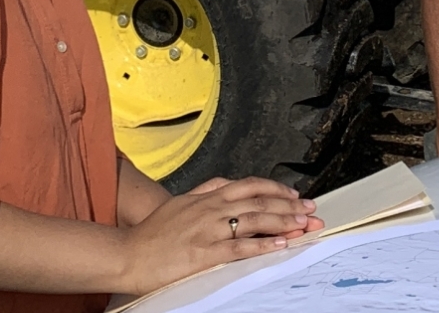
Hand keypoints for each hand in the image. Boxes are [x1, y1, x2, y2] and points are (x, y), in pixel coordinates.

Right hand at [119, 176, 323, 295]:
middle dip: (290, 205)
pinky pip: (240, 246)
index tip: (294, 194)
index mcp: (206, 197)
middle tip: (311, 210)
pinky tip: (280, 244)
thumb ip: (204, 192)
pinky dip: (263, 244)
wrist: (128, 254)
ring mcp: (209, 230)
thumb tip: (224, 185)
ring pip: (255, 220)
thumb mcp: (179, 203)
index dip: (276, 189)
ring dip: (284, 222)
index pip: (249, 185)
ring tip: (304, 224)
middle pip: (259, 201)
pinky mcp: (205, 253)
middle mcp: (211, 209)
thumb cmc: (151, 234)